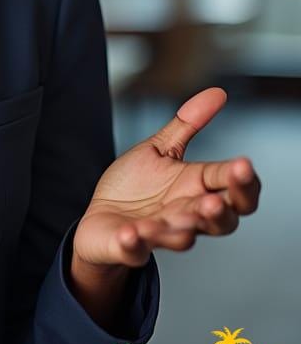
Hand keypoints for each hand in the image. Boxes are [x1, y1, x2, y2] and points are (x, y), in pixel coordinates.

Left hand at [73, 87, 260, 271]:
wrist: (101, 219)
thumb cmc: (136, 187)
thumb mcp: (160, 150)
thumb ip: (187, 125)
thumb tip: (218, 93)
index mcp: (197, 190)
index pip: (231, 188)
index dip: (240, 179)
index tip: (243, 164)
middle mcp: (186, 217)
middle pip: (221, 222)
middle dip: (221, 212)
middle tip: (215, 201)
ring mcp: (159, 235)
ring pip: (182, 239)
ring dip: (182, 230)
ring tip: (181, 218)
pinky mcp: (130, 248)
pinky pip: (135, 250)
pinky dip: (134, 244)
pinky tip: (132, 233)